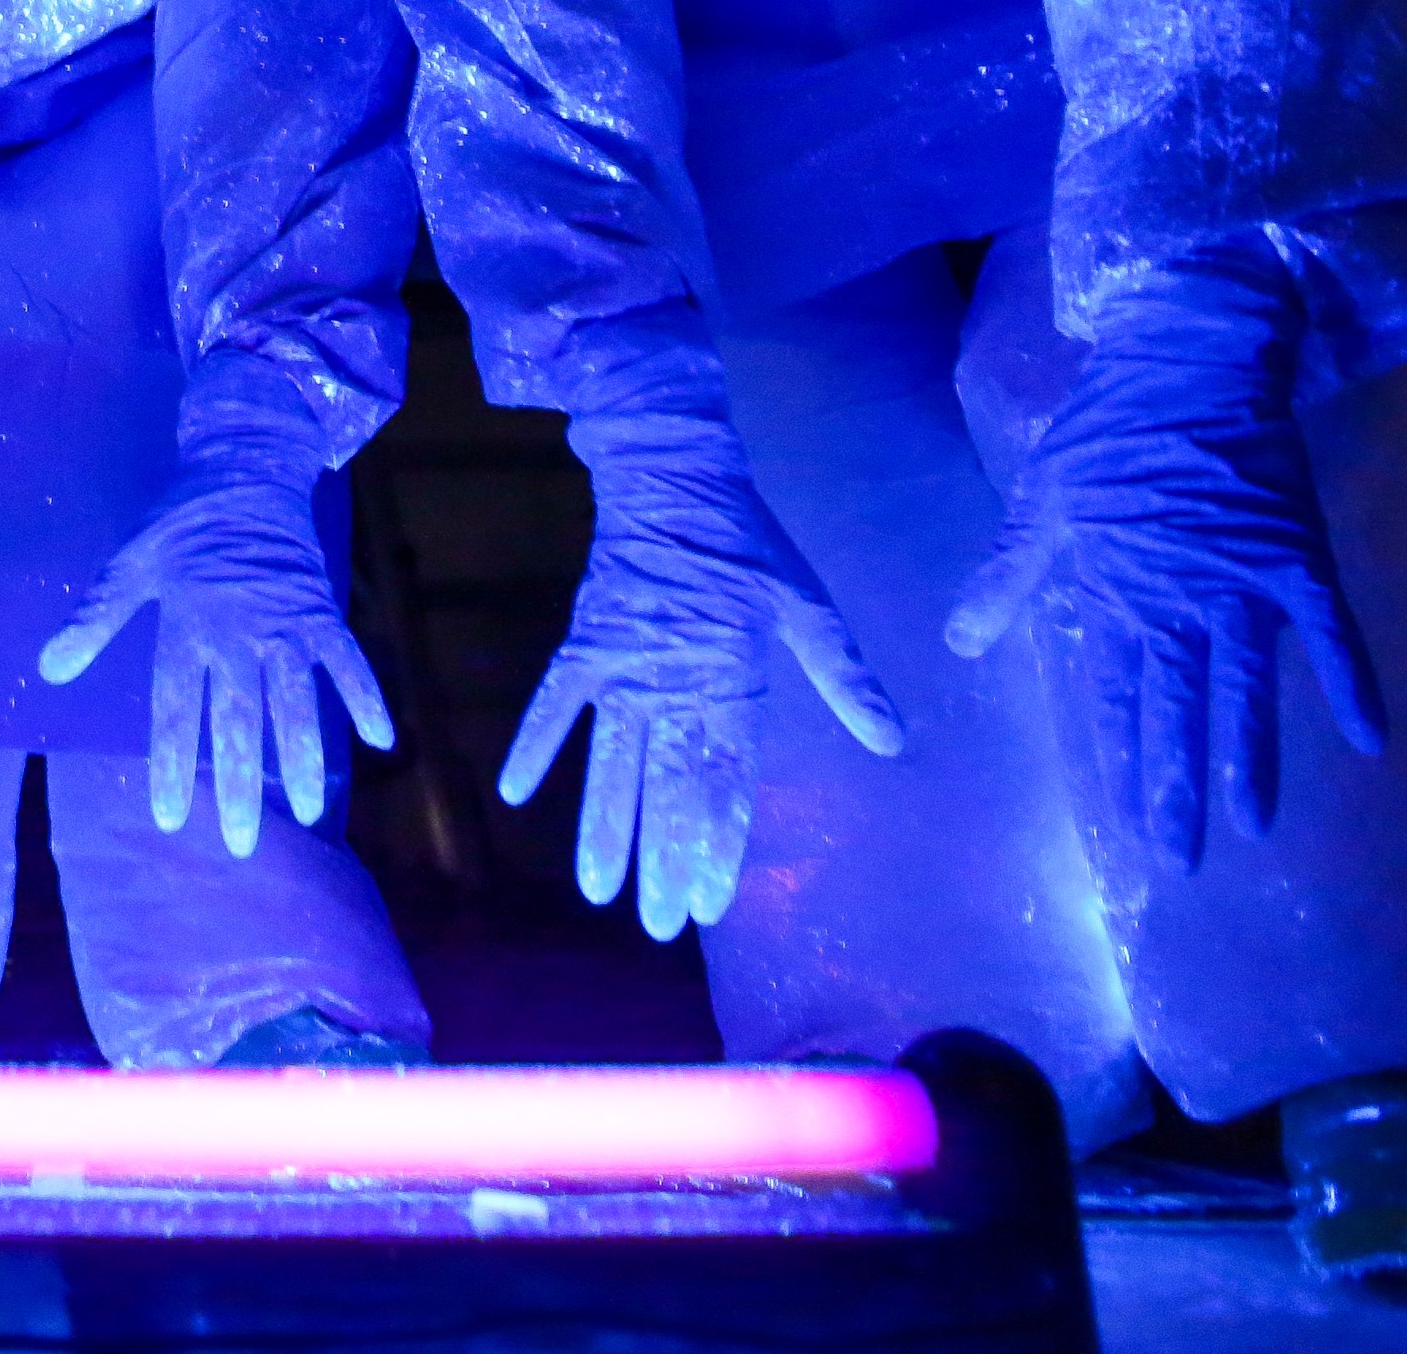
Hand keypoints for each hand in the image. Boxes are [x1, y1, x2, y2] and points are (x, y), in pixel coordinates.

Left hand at [40, 475, 392, 856]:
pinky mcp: (322, 609)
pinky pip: (350, 660)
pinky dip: (366, 697)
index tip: (167, 818)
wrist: (246, 464)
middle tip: (238, 844)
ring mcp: (287, 622)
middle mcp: (240, 630)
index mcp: (188, 622)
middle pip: (239, 719)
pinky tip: (380, 742)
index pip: (176, 709)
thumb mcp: (130, 563)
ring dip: (303, 756)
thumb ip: (94, 620)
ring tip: (306, 811)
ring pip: (297, 700)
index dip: (171, 764)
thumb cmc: (181, 520)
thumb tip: (47, 671)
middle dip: (239, 784)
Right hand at [500, 414, 903, 940]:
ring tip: (597, 893)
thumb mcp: (808, 605)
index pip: (724, 784)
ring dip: (601, 830)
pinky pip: (552, 707)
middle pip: (665, 791)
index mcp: (730, 682)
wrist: (673, 480)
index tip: (711, 904)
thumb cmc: (747, 544)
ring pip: (609, 767)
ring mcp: (620, 671)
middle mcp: (672, 688)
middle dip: (661, 862)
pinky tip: (513, 794)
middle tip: (658, 926)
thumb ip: (845, 677)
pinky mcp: (582, 647)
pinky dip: (533, 746)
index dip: (717, 847)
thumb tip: (894, 742)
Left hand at [945, 247, 1382, 871]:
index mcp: (1114, 592)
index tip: (1121, 828)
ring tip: (1252, 829)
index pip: (1113, 698)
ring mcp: (1242, 585)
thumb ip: (1007, 578)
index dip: (1119, 763)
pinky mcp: (1298, 558)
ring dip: (1248, 759)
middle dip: (1176, 788)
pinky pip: (1335, 633)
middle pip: (1177, 710)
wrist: (1189, 358)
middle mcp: (1178, 602)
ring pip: (1245, 690)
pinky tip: (1372, 743)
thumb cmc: (1109, 427)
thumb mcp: (1040, 501)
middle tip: (1176, 864)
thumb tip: (961, 643)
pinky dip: (1354, 683)